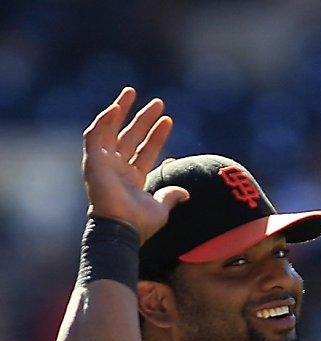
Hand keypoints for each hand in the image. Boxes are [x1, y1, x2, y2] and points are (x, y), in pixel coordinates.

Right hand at [82, 87, 188, 240]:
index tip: (169, 123)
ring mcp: (104, 164)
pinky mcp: (93, 161)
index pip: (146, 153)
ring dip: (122, 111)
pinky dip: (104, 120)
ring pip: (112, 131)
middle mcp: (117, 170)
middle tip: (159, 103)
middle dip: (144, 119)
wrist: (121, 228)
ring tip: (133, 92)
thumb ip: (171, 196)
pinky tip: (116, 107)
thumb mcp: (161, 208)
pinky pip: (95, 135)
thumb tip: (186, 192)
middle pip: (131, 138)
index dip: (157, 138)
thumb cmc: (140, 223)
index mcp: (133, 180)